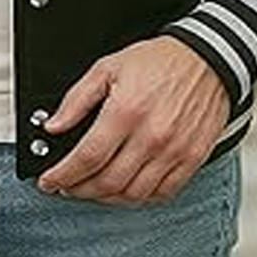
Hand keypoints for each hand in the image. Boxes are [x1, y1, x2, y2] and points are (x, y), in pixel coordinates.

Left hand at [36, 35, 230, 204]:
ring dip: (106, 198)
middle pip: (107, 182)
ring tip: (92, 188)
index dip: (62, 175)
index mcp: (126, 111)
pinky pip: (162, 193)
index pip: (87, 158)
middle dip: (79, 190)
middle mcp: (151, 135)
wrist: (206, 59)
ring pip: (133, 194)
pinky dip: (139, 197)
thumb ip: (77, 99)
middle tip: (67, 186)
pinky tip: (125, 188)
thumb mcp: (108, 68)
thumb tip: (54, 125)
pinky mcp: (191, 158)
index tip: (49, 181)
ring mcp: (174, 150)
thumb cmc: (160, 61)